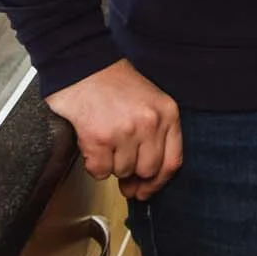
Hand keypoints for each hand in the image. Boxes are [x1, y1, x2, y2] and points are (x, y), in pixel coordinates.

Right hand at [45, 59, 181, 200]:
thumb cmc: (114, 84)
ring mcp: (125, 132)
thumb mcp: (150, 101)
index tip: (147, 189)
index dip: (159, 182)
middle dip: (133, 173)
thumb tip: (147, 178)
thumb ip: (156, 133)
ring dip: (111, 163)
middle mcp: (149, 123)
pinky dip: (94, 164)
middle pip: (148, 170)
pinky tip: (93, 144)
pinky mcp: (99, 139)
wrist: (83, 66)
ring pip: (122, 172)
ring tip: (106, 140)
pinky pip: (100, 171)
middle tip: (120, 165)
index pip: (172, 161)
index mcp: (167, 113)